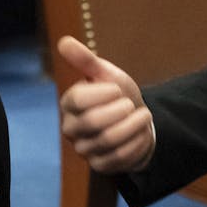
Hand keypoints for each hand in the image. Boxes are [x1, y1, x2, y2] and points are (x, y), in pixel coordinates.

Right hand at [56, 35, 155, 173]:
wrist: (134, 120)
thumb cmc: (116, 94)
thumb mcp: (105, 73)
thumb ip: (85, 60)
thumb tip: (64, 41)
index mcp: (68, 104)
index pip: (78, 99)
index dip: (103, 93)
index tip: (117, 89)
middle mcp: (71, 129)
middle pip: (93, 121)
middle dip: (121, 110)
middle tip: (130, 104)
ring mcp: (85, 150)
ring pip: (110, 140)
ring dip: (133, 125)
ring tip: (143, 115)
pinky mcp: (100, 166)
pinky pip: (120, 157)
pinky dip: (137, 142)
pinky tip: (142, 132)